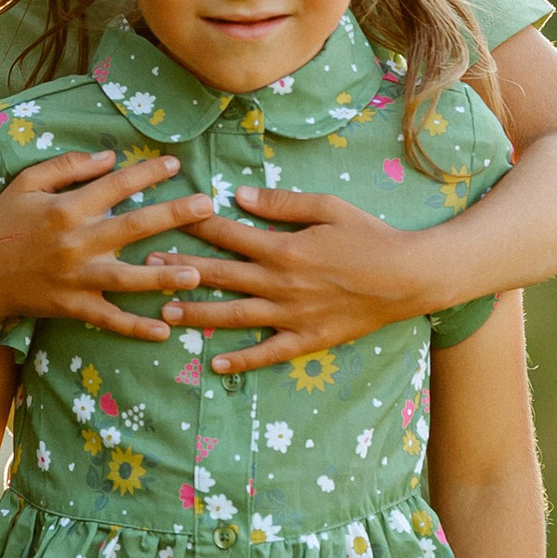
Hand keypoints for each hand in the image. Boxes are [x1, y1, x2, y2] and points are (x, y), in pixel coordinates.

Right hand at [0, 152, 223, 344]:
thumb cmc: (2, 225)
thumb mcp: (25, 184)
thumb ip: (67, 167)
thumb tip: (110, 157)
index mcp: (66, 209)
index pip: (115, 186)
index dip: (146, 173)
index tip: (175, 165)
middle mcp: (75, 243)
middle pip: (132, 227)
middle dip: (173, 215)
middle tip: (208, 207)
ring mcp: (75, 278)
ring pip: (126, 278)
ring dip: (162, 276)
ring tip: (196, 274)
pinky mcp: (71, 306)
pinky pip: (108, 318)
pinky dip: (135, 327)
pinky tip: (164, 331)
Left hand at [141, 189, 424, 372]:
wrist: (409, 277)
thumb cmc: (370, 236)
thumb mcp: (328, 207)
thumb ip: (280, 203)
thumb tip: (236, 195)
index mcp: (283, 248)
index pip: (228, 235)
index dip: (195, 227)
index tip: (166, 221)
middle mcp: (280, 283)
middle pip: (220, 276)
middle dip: (181, 271)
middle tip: (147, 269)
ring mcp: (291, 315)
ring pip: (234, 315)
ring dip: (197, 314)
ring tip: (164, 313)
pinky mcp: (306, 339)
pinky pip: (268, 352)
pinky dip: (242, 359)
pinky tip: (215, 362)